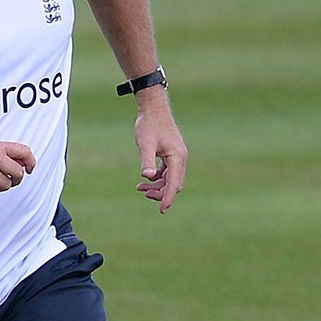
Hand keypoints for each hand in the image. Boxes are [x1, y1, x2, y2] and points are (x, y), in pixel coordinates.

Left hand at [133, 95, 187, 212]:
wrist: (153, 110)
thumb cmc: (149, 125)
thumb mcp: (145, 144)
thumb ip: (147, 161)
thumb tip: (147, 176)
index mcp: (177, 157)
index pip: (174, 183)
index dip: (167, 198)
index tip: (162, 211)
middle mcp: (180, 158)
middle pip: (174, 184)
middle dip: (161, 193)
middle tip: (143, 194)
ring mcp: (177, 156)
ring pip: (170, 179)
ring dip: (157, 186)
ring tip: (139, 188)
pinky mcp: (171, 154)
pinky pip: (167, 172)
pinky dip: (157, 178)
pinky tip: (144, 180)